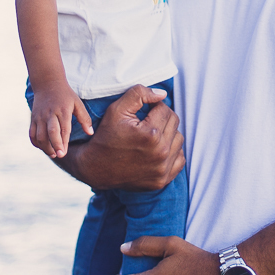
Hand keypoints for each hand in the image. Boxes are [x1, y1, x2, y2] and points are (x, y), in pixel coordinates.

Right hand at [29, 81, 92, 157]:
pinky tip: (43, 147)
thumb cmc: (66, 95)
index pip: (63, 129)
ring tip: (53, 154)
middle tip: (59, 155)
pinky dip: (36, 143)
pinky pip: (31, 134)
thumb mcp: (78, 104)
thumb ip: (84, 118)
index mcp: (63, 111)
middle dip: (54, 146)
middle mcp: (50, 114)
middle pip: (50, 133)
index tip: (64, 153)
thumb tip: (90, 133)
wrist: (48, 83)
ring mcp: (40, 116)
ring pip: (39, 135)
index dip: (63, 142)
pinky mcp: (33, 118)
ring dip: (45, 147)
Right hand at [58, 84, 183, 191]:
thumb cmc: (106, 135)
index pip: (164, 109)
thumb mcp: (116, 109)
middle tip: (147, 122)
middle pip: (174, 123)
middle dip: (161, 118)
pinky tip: (157, 150)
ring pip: (178, 139)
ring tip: (151, 135)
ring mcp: (162, 169)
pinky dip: (171, 152)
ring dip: (168, 134)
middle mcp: (160, 153)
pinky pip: (179, 159)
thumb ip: (139, 94)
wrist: (95, 167)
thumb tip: (162, 94)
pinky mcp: (162, 180)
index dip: (153, 106)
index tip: (143, 112)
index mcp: (151, 134)